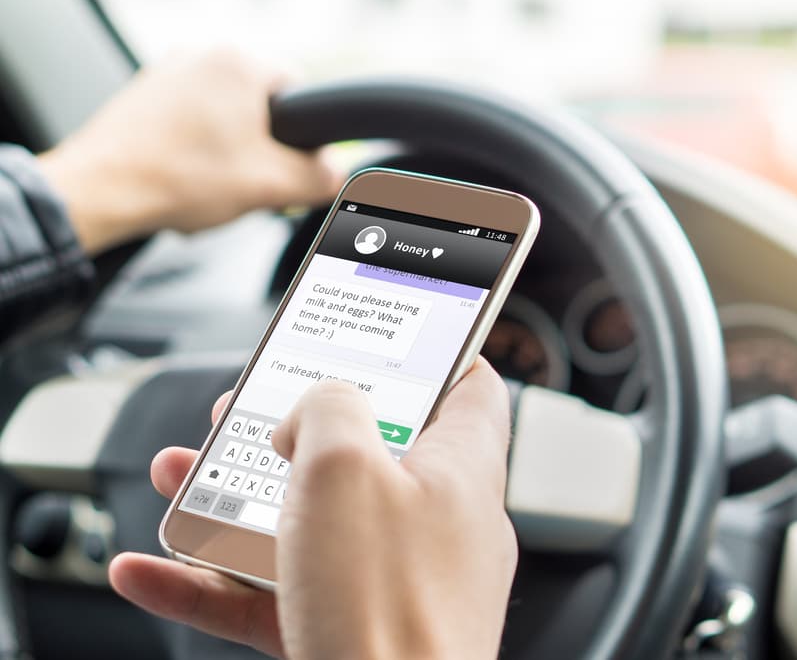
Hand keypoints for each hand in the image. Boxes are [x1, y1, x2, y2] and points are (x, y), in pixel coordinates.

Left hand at [38, 49, 342, 253]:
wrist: (102, 193)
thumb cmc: (177, 179)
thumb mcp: (271, 186)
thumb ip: (320, 178)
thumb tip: (338, 172)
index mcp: (239, 63)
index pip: (302, 92)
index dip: (302, 138)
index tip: (287, 166)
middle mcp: (203, 55)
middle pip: (262, 108)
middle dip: (262, 150)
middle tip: (248, 183)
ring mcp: (170, 73)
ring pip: (228, 119)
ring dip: (230, 155)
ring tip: (212, 185)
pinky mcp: (147, 96)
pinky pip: (194, 124)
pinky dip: (198, 153)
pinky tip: (188, 180)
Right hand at [110, 358, 516, 659]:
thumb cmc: (389, 606)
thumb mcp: (345, 466)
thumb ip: (330, 408)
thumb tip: (319, 407)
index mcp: (459, 467)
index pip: (468, 386)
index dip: (428, 353)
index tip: (381, 338)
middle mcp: (437, 521)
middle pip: (368, 451)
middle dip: (295, 429)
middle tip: (249, 414)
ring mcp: (396, 581)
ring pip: (313, 521)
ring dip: (238, 499)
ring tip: (182, 475)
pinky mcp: (354, 631)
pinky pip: (281, 592)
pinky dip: (218, 580)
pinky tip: (155, 570)